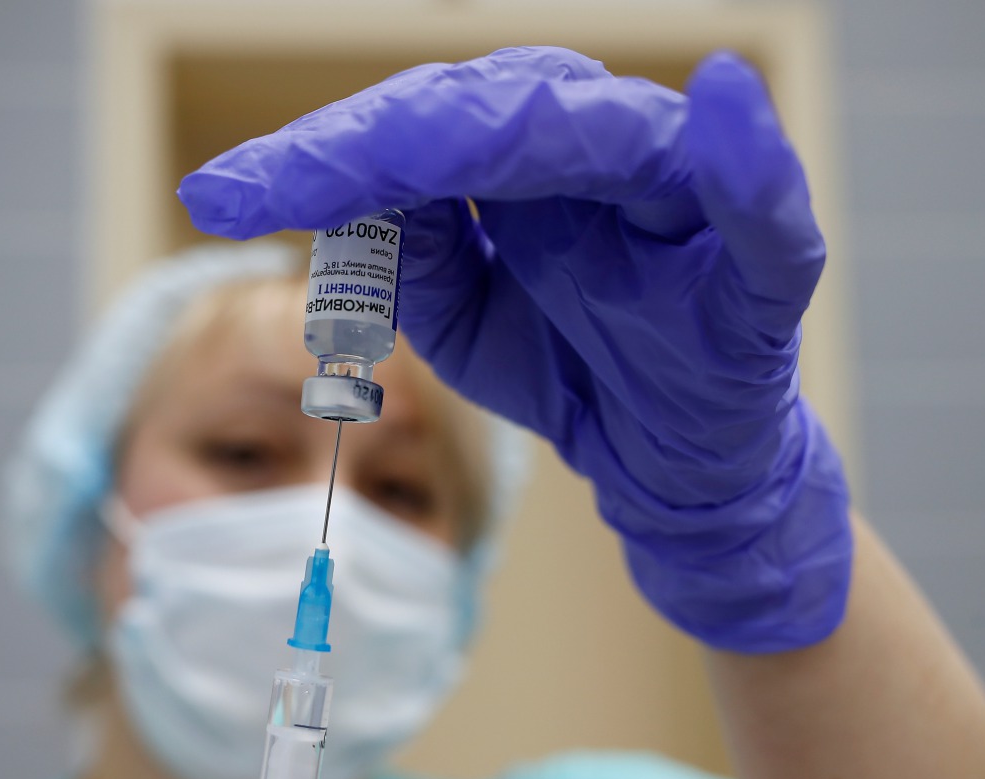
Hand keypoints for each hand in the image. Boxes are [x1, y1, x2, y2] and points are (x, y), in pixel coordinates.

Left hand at [178, 47, 851, 652]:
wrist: (667, 463)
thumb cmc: (571, 368)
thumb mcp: (460, 318)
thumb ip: (413, 253)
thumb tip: (356, 195)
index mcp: (533, 166)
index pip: (425, 130)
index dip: (325, 154)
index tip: (217, 190)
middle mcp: (607, 160)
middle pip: (492, 111)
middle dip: (370, 145)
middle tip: (260, 181)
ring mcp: (685, 212)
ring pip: (603, 136)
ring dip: (502, 132)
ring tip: (383, 150)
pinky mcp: (758, 284)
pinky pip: (767, 222)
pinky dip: (753, 170)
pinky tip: (726, 109)